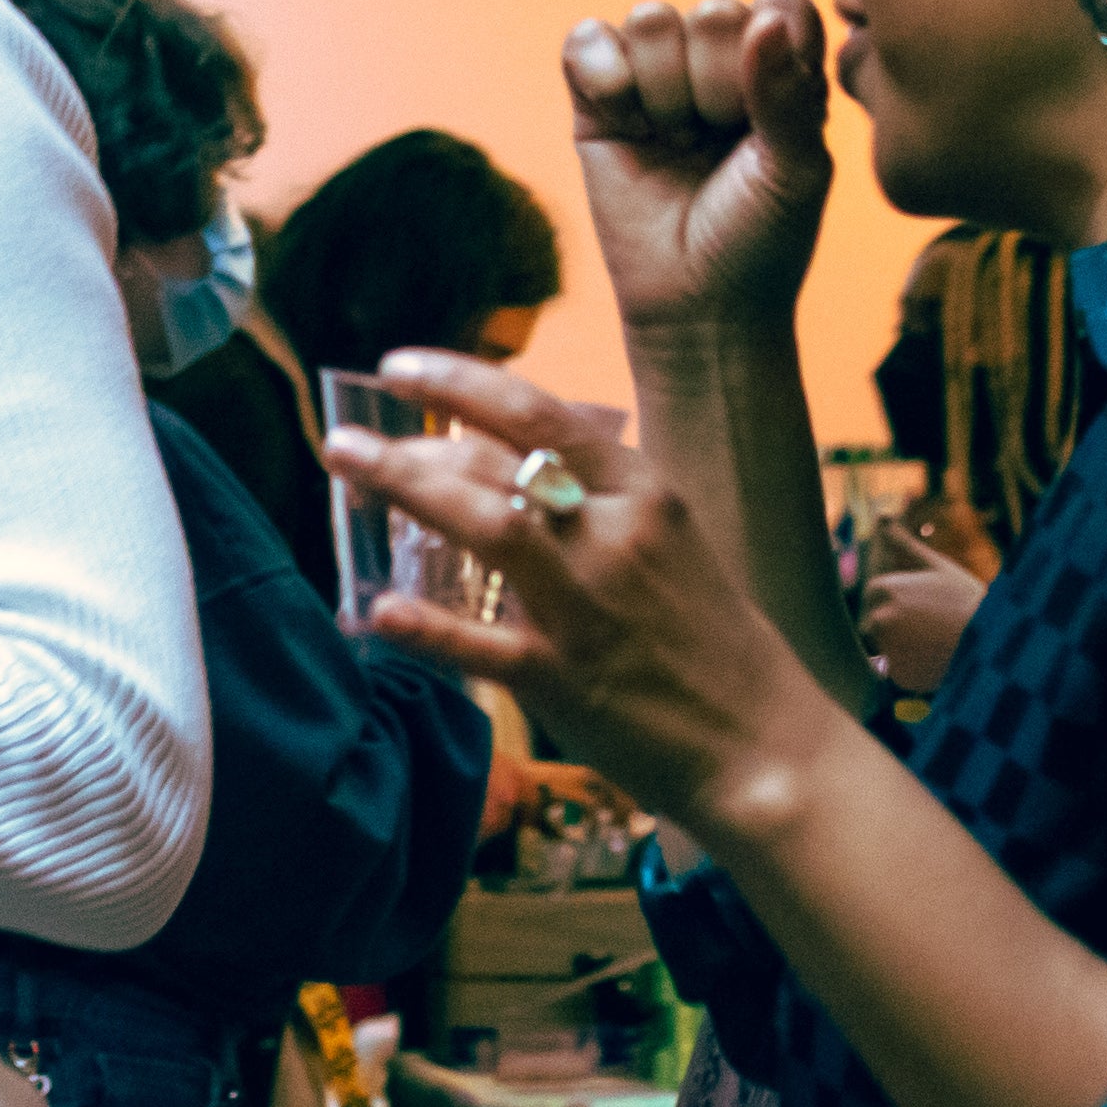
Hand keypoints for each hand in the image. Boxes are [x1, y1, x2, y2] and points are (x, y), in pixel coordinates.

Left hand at [329, 348, 854, 853]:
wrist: (765, 740)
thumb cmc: (707, 636)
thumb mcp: (667, 540)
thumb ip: (589, 496)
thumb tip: (490, 457)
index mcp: (642, 491)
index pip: (537, 412)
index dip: (459, 381)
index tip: (400, 365)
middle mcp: (614, 536)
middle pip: (495, 465)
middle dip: (409, 446)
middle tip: (342, 438)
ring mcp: (588, 607)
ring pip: (486, 527)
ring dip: (406, 490)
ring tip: (344, 468)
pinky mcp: (566, 680)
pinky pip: (481, 645)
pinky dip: (425, 627)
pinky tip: (375, 611)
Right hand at [560, 0, 834, 351]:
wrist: (696, 305)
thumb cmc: (762, 241)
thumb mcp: (797, 170)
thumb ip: (786, 91)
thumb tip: (762, 16)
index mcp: (781, 69)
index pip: (779, 3)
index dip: (772, 48)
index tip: (771, 114)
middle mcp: (719, 62)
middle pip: (713, 11)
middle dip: (716, 85)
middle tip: (717, 143)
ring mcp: (656, 77)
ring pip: (650, 20)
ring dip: (663, 90)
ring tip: (673, 142)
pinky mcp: (595, 100)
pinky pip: (586, 41)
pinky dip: (604, 76)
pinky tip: (626, 126)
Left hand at [853, 522, 987, 699]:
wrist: (997, 641)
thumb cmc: (966, 601)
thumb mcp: (935, 567)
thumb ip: (902, 543)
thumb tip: (881, 516)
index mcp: (882, 589)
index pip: (876, 600)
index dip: (902, 604)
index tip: (925, 608)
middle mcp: (877, 618)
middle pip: (877, 625)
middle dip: (900, 628)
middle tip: (933, 627)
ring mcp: (886, 648)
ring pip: (888, 649)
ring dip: (908, 649)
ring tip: (938, 642)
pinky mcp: (898, 675)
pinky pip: (899, 673)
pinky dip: (915, 670)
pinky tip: (938, 661)